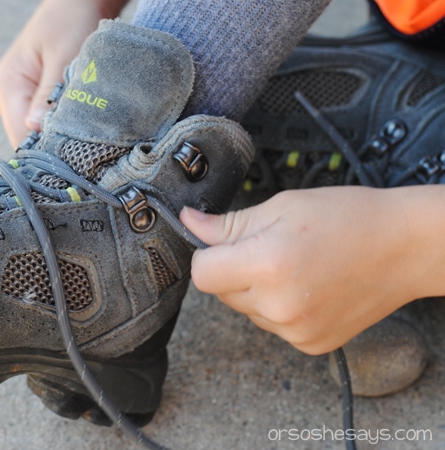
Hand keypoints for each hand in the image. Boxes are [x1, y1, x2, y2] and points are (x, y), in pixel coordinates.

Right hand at [0, 0, 127, 146]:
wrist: (76, 2)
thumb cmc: (70, 21)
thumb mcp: (64, 56)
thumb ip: (50, 93)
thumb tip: (35, 129)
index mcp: (7, 85)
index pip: (19, 138)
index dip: (45, 152)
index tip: (73, 157)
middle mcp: (5, 96)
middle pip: (26, 140)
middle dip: (54, 144)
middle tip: (84, 142)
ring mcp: (15, 98)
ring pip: (35, 134)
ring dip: (58, 134)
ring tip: (82, 125)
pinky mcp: (29, 98)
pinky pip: (41, 123)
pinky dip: (59, 124)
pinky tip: (75, 118)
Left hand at [180, 186, 426, 354]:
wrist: (403, 248)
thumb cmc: (347, 218)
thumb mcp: (282, 207)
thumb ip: (228, 224)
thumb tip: (188, 223)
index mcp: (266, 265)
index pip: (202, 274)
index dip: (208, 255)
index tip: (223, 244)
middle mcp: (278, 305)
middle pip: (222, 292)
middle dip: (234, 270)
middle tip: (270, 248)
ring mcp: (295, 330)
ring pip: (246, 310)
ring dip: (256, 290)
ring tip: (294, 266)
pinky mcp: (309, 344)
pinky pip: (272, 325)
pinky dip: (278, 308)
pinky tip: (306, 287)